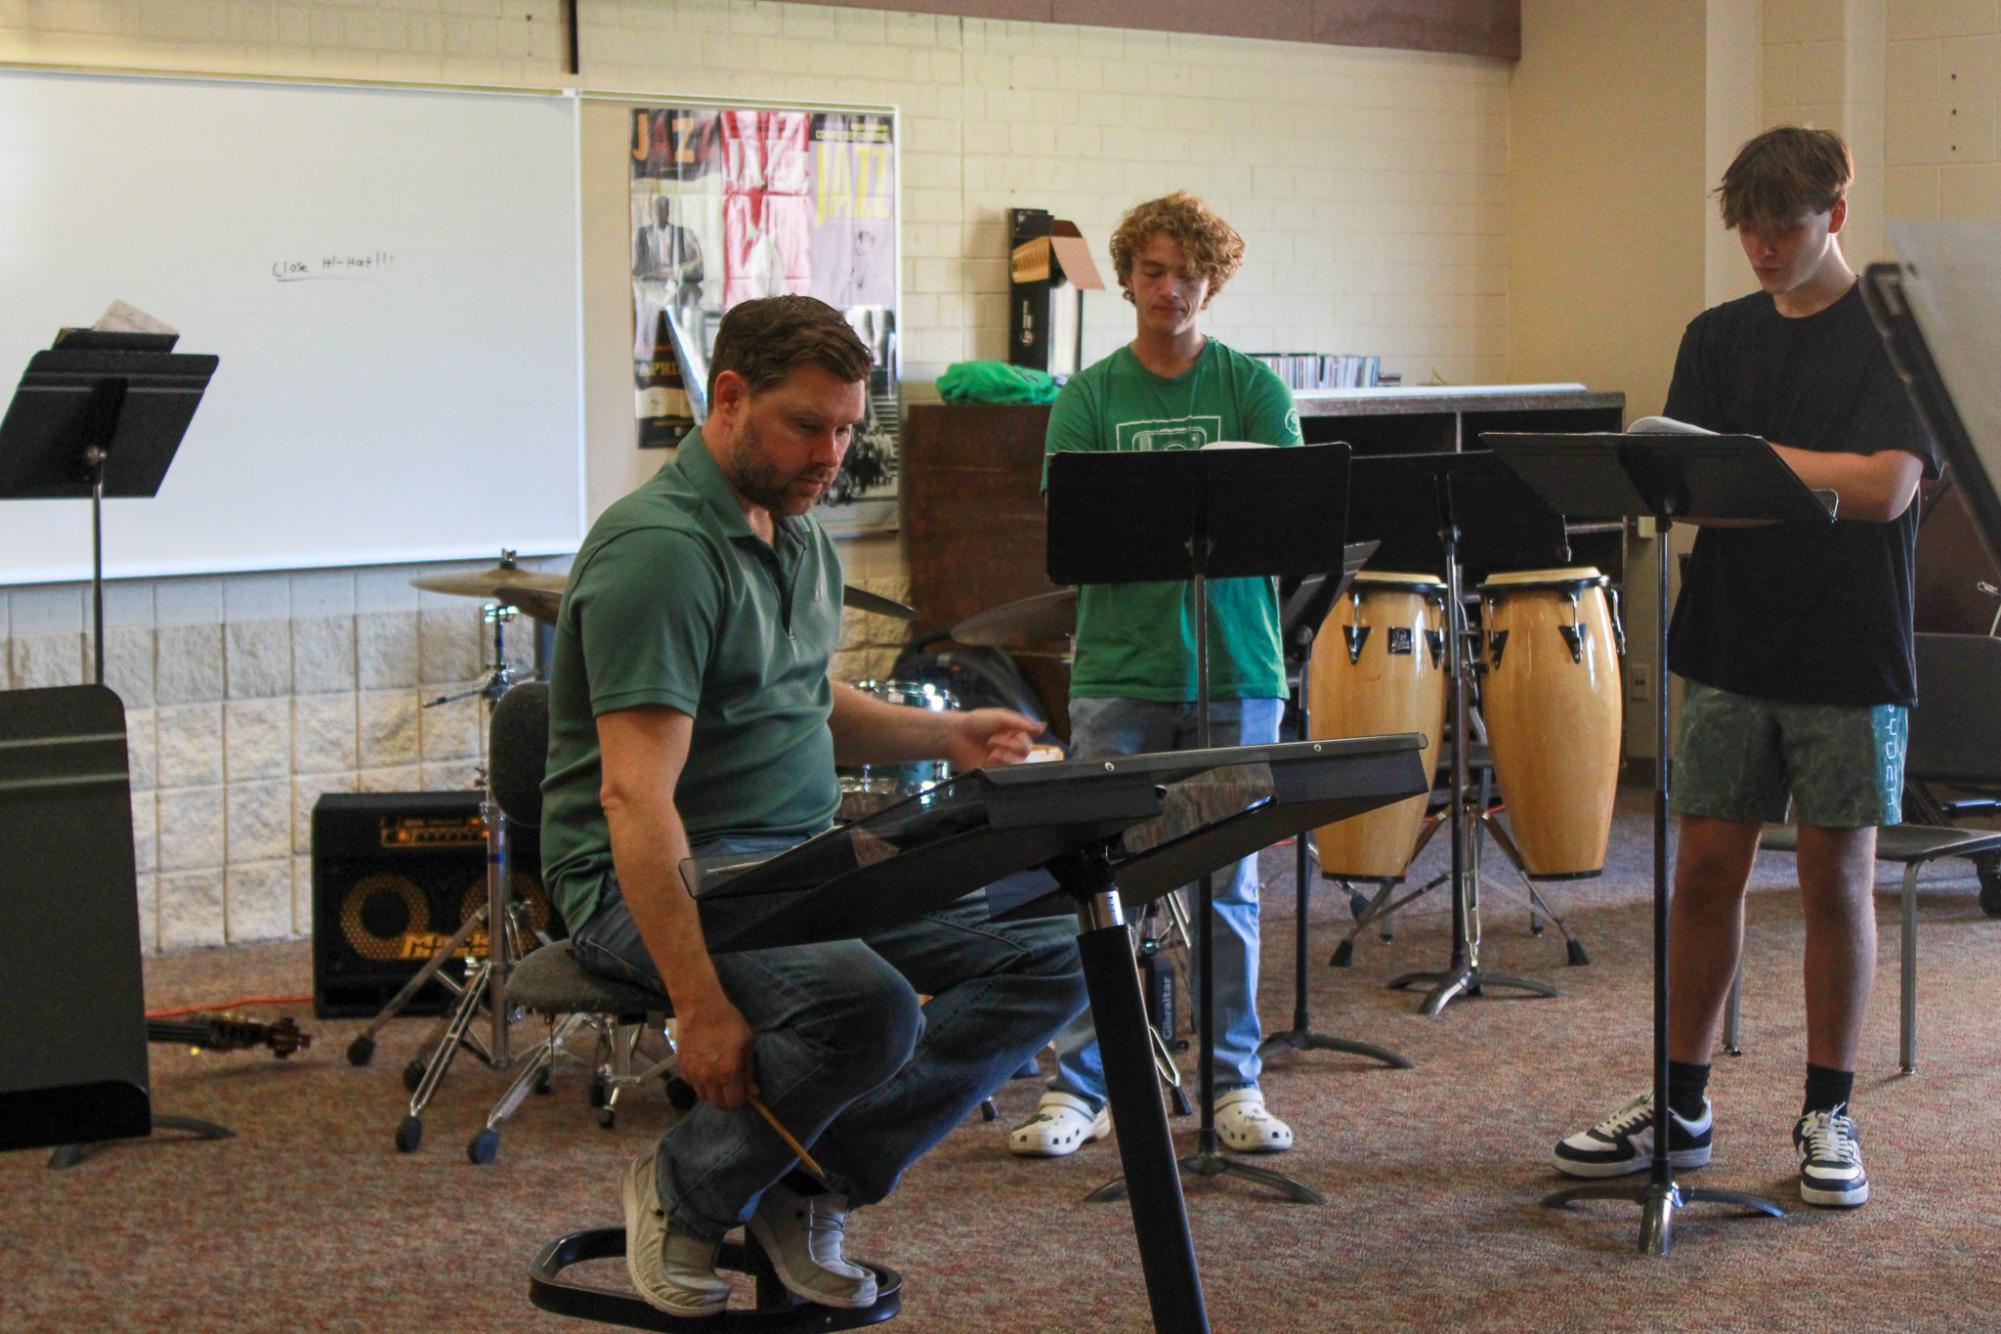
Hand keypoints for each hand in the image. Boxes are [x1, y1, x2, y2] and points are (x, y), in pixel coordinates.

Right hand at [674, 995, 757, 1110]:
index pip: (733, 1102)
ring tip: (719, 1077)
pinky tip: (706, 1069)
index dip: (740, 1099)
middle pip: (717, 1104)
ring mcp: (693, 1073)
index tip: (743, 1091)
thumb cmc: (729, 1022)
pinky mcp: (682, 1067)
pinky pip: (692, 1085)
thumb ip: (749, 1070)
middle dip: (727, 1100)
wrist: (700, 1007)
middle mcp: (709, 1077)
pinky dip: (700, 1083)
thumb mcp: (747, 1043)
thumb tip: (753, 1092)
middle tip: (732, 1088)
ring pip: (703, 1096)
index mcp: (728, 1072)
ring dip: (713, 1092)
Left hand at [941, 707, 1042, 772]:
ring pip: (1018, 763)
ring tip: (992, 749)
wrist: (954, 735)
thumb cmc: (976, 722)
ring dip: (1007, 755)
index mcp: (1013, 733)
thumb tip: (1044, 727)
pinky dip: (1001, 764)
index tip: (1011, 733)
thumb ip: (1022, 723)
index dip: (1022, 737)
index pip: (1029, 739)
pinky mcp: (994, 770)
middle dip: (1011, 745)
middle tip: (994, 739)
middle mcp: (1010, 746)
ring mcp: (1002, 759)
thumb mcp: (1001, 717)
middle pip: (1026, 751)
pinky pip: (1007, 772)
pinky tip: (991, 758)